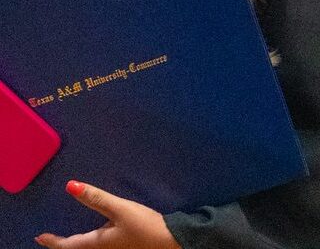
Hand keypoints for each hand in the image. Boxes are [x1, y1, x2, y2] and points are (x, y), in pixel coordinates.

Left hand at [36, 180, 178, 247]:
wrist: (170, 242)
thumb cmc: (143, 227)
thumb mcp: (120, 209)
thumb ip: (96, 198)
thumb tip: (70, 186)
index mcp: (96, 244)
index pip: (67, 245)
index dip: (52, 241)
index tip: (39, 236)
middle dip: (62, 246)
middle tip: (51, 239)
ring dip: (75, 246)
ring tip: (69, 240)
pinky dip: (88, 245)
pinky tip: (97, 238)